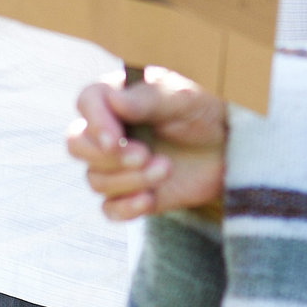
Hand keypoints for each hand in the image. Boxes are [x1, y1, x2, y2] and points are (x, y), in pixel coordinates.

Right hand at [67, 70, 227, 220]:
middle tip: (143, 155)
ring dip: (130, 179)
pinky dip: (126, 208)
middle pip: (78, 145)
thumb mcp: (181, 98)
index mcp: (117, 96)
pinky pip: (109, 209)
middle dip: (107, 156)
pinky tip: (149, 199)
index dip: (95, 121)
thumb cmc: (203, 110)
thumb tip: (112, 100)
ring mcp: (117, 165)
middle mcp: (109, 131)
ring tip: (166, 167)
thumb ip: (147, 99)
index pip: (87, 101)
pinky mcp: (130, 194)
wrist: (228, 145)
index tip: (115, 139)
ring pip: (96, 180)